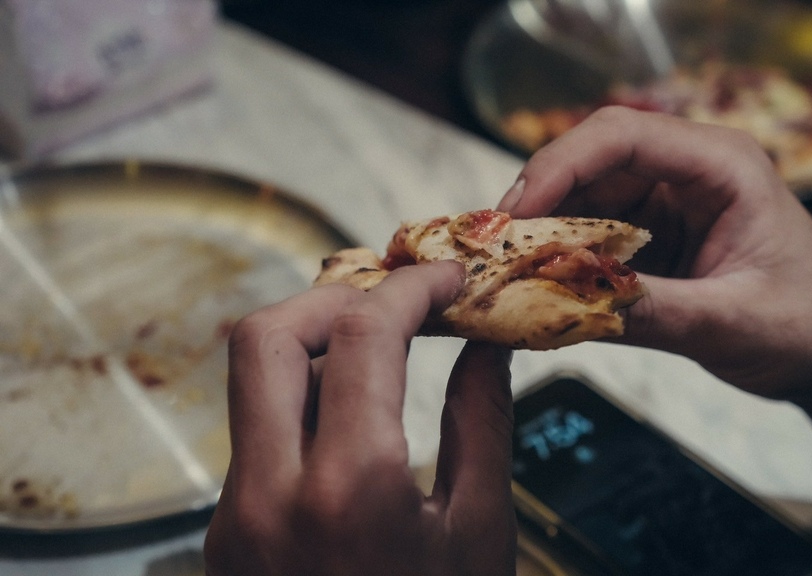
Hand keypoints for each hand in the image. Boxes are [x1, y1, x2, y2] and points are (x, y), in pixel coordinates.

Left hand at [204, 262, 516, 575]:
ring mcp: (235, 517)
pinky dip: (302, 403)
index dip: (409, 288)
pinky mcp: (226, 532)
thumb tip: (486, 346)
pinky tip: (351, 418)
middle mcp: (269, 497)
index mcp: (349, 492)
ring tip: (377, 354)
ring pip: (252, 382)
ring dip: (314, 347)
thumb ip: (483, 425)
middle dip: (334, 298)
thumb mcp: (480, 532)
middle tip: (391, 304)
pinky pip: (255, 435)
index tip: (442, 279)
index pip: (360, 336)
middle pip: (266, 336)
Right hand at [498, 106, 811, 398]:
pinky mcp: (658, 238)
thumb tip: (560, 305)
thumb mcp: (731, 322)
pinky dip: (564, 260)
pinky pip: (595, 237)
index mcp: (722, 166)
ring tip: (507, 273)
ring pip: (585, 200)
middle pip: (591, 163)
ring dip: (545, 234)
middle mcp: (689, 172)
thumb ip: (650, 312)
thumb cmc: (811, 328)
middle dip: (538, 203)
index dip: (559, 166)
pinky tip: (540, 286)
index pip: (622, 136)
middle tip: (495, 252)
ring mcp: (670, 204)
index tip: (515, 214)